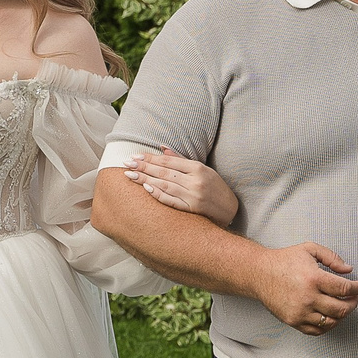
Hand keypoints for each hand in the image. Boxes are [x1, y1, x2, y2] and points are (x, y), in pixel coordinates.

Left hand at [124, 149, 239, 226]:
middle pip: (163, 172)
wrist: (231, 210)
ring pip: (164, 185)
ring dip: (145, 179)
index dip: (149, 158)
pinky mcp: (192, 210)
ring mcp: (193, 196)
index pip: (168, 162)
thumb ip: (181, 160)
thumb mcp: (203, 169)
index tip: (134, 156)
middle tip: (126, 163)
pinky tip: (145, 188)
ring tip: (129, 175)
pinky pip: (171, 200)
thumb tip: (162, 148)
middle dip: (143, 167)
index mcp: (198, 168)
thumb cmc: (215, 187)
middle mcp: (195, 181)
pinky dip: (158, 194)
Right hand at [254, 242, 357, 335]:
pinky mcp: (293, 321)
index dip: (357, 288)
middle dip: (353, 303)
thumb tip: (348, 270)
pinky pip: (317, 330)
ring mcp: (300, 312)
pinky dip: (328, 325)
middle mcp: (307, 297)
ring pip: (331, 322)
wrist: (259, 273)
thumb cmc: (284, 260)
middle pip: (341, 309)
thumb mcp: (309, 249)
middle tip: (354, 298)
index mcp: (313, 278)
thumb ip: (331, 257)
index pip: (344, 289)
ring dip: (342, 315)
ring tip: (343, 307)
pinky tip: (330, 316)